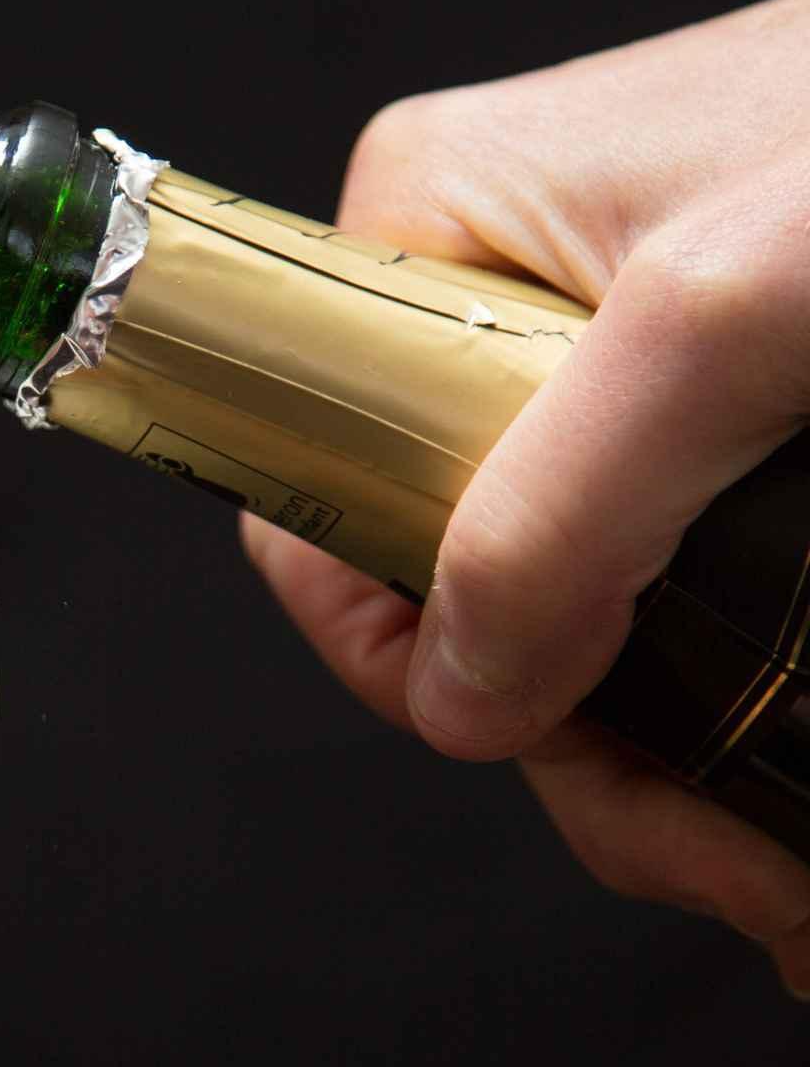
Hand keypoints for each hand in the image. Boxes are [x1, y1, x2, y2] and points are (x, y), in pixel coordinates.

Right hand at [240, 0, 809, 993]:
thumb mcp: (722, 323)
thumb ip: (560, 512)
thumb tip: (460, 690)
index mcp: (428, 223)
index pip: (314, 478)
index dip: (393, 631)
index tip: (511, 726)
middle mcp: (492, 294)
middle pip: (444, 573)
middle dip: (564, 732)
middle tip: (690, 840)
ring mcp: (597, 355)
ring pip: (554, 597)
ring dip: (645, 748)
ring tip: (752, 843)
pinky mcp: (698, 401)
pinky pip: (646, 570)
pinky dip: (702, 685)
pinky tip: (753, 763)